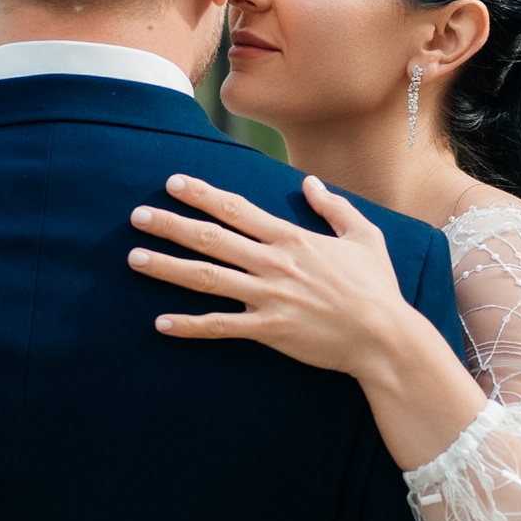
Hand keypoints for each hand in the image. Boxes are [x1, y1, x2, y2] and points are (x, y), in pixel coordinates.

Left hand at [128, 173, 420, 381]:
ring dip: (168, 268)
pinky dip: (189, 326)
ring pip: (207, 279)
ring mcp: (268, 297)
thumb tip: (309, 182)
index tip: (172, 183)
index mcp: (291, 238)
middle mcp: (273, 263)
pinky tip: (161, 324)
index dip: (201, 194)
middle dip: (171, 225)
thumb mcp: (364, 236)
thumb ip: (334, 207)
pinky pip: (221, 326)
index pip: (236, 209)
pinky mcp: (268, 330)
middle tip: (137, 216)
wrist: (385, 338)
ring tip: (135, 259)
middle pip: (211, 239)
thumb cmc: (378, 288)